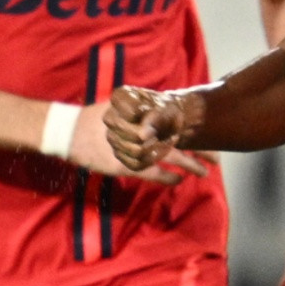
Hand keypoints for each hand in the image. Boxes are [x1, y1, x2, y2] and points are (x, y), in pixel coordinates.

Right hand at [70, 98, 207, 184]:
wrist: (68, 131)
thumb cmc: (94, 118)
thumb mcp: (120, 105)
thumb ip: (142, 107)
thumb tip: (163, 107)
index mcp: (143, 110)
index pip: (178, 120)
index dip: (196, 129)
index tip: (210, 135)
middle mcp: (142, 126)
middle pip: (180, 137)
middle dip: (200, 148)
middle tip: (216, 158)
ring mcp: (135, 145)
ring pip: (171, 156)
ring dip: (190, 164)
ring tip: (204, 172)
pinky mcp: (125, 163)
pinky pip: (153, 172)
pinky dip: (167, 176)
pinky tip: (178, 180)